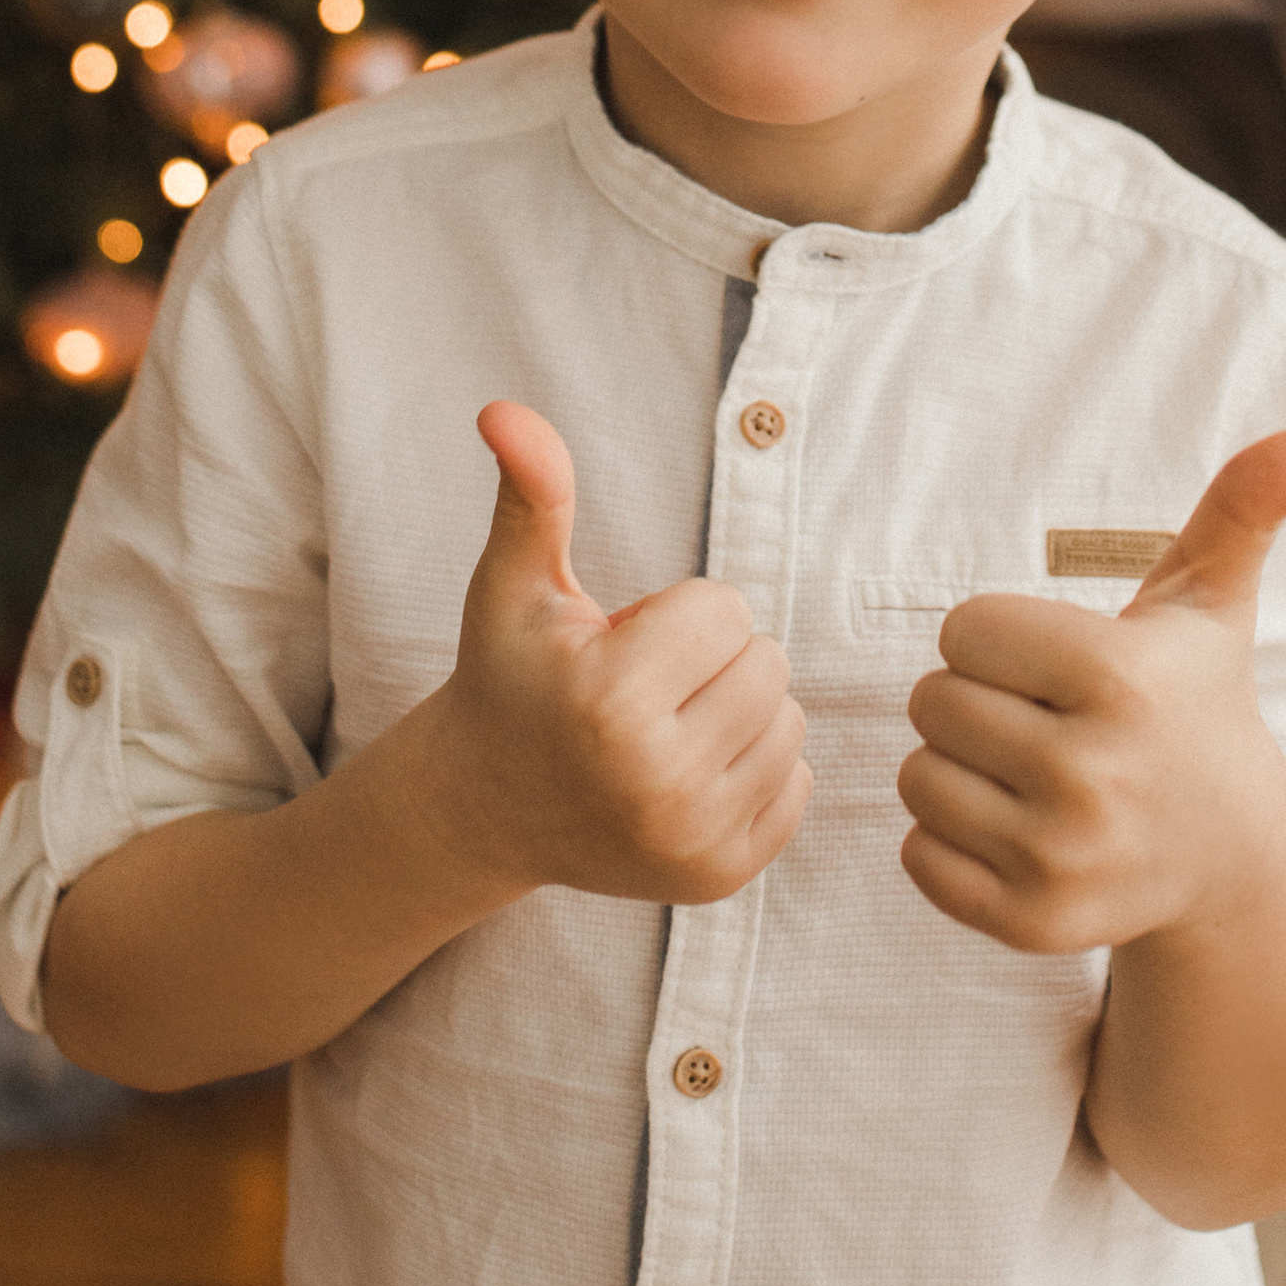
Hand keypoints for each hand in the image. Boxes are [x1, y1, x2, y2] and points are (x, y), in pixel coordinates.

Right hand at [426, 401, 811, 907]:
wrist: (488, 807)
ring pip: (787, 721)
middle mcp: (655, 781)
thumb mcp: (513, 584)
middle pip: (767, 662)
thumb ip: (532, 493)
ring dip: (737, 710)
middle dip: (713, 658)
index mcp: (609, 699)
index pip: (728, 610)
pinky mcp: (720, 878)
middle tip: (644, 685)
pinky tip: (685, 772)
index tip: (623, 641)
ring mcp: (691, 840)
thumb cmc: (512, 675)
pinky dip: (753, 767)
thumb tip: (504, 407)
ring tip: (663, 726)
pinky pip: (797, 782)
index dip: (678, 612)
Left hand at [897, 429, 1285, 957]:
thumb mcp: (1214, 602)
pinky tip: (1018, 831)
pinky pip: (917, 856)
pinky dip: (949, 841)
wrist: (1229, 862)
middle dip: (979, 700)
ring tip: (1032, 773)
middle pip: (932, 701)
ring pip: (917, 777)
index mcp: (1118, 679)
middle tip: (1048, 722)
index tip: (1059, 664)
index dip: (1002, 637)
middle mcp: (1090, 774)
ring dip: (958, 768)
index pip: (962, 628)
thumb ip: (1247, 503)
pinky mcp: (1030, 923)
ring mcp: (1061, 858)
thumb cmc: (1195, 705)